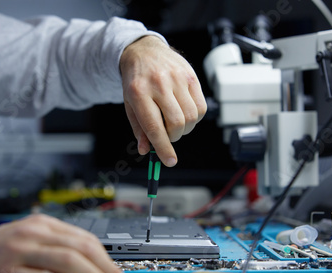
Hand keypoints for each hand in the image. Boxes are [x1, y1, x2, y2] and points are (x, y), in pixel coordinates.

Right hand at [0, 214, 127, 272]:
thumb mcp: (29, 244)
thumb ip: (57, 253)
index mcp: (42, 224)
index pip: (85, 237)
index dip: (107, 258)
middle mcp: (33, 233)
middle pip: (81, 247)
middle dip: (107, 268)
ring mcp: (20, 250)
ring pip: (68, 260)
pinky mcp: (8, 272)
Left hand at [120, 36, 206, 166]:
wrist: (144, 51)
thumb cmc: (136, 81)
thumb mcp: (130, 104)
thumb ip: (139, 128)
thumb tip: (145, 150)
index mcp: (139, 93)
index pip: (154, 127)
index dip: (163, 148)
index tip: (169, 161)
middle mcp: (159, 84)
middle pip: (177, 123)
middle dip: (174, 137)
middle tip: (168, 134)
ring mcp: (177, 78)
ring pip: (191, 117)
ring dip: (185, 129)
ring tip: (175, 123)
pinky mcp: (191, 76)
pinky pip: (201, 107)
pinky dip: (195, 118)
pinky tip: (185, 112)